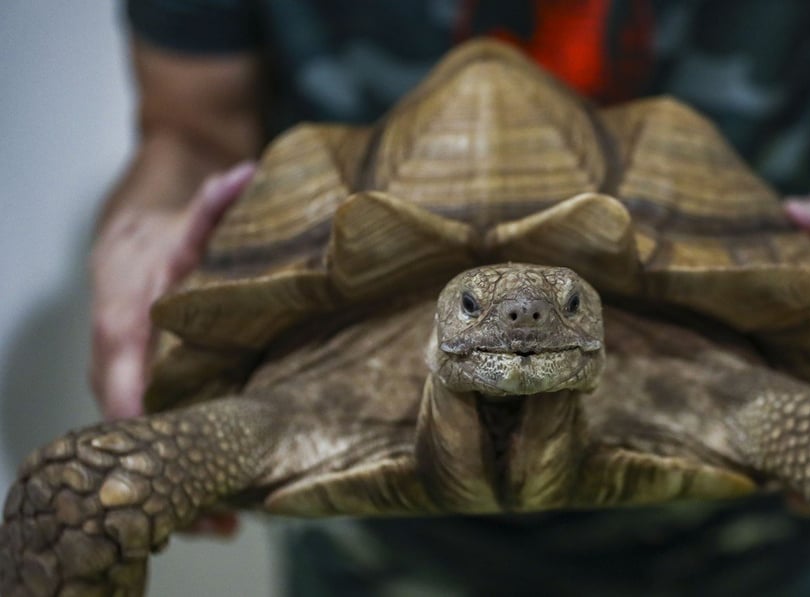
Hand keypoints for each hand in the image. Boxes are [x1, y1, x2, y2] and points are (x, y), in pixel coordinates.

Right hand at [89, 163, 254, 535]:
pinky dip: (181, 467)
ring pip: (140, 435)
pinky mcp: (145, 387)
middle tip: (208, 510)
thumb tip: (244, 174)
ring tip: (221, 525)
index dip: (135, 397)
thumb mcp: (183, 214)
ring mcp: (127, 373)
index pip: (120, 357)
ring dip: (175, 480)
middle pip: (127, 415)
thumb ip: (212, 203)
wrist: (133, 231)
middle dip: (162, 463)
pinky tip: (218, 508)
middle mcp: (118, 350)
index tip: (155, 435)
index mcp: (122, 310)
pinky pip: (156, 433)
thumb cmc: (159, 229)